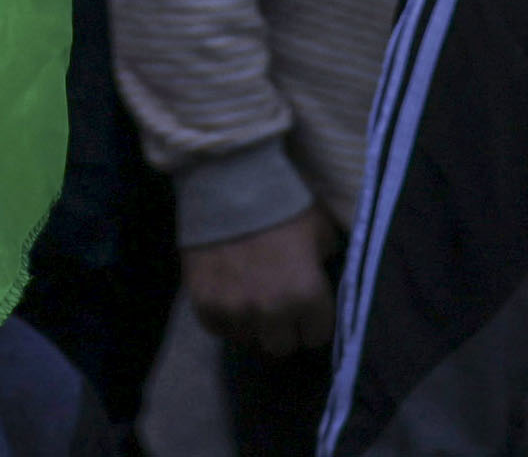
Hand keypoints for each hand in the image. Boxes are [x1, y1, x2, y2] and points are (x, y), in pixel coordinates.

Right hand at [183, 209, 336, 352]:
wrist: (230, 180)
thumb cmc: (283, 201)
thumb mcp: (321, 228)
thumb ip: (323, 261)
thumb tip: (319, 273)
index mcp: (306, 295)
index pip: (317, 336)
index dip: (314, 320)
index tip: (307, 307)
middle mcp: (272, 312)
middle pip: (282, 346)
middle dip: (284, 327)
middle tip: (278, 305)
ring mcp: (234, 311)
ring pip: (248, 339)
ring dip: (252, 322)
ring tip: (250, 295)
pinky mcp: (204, 304)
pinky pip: (218, 329)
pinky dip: (224, 317)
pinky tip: (228, 294)